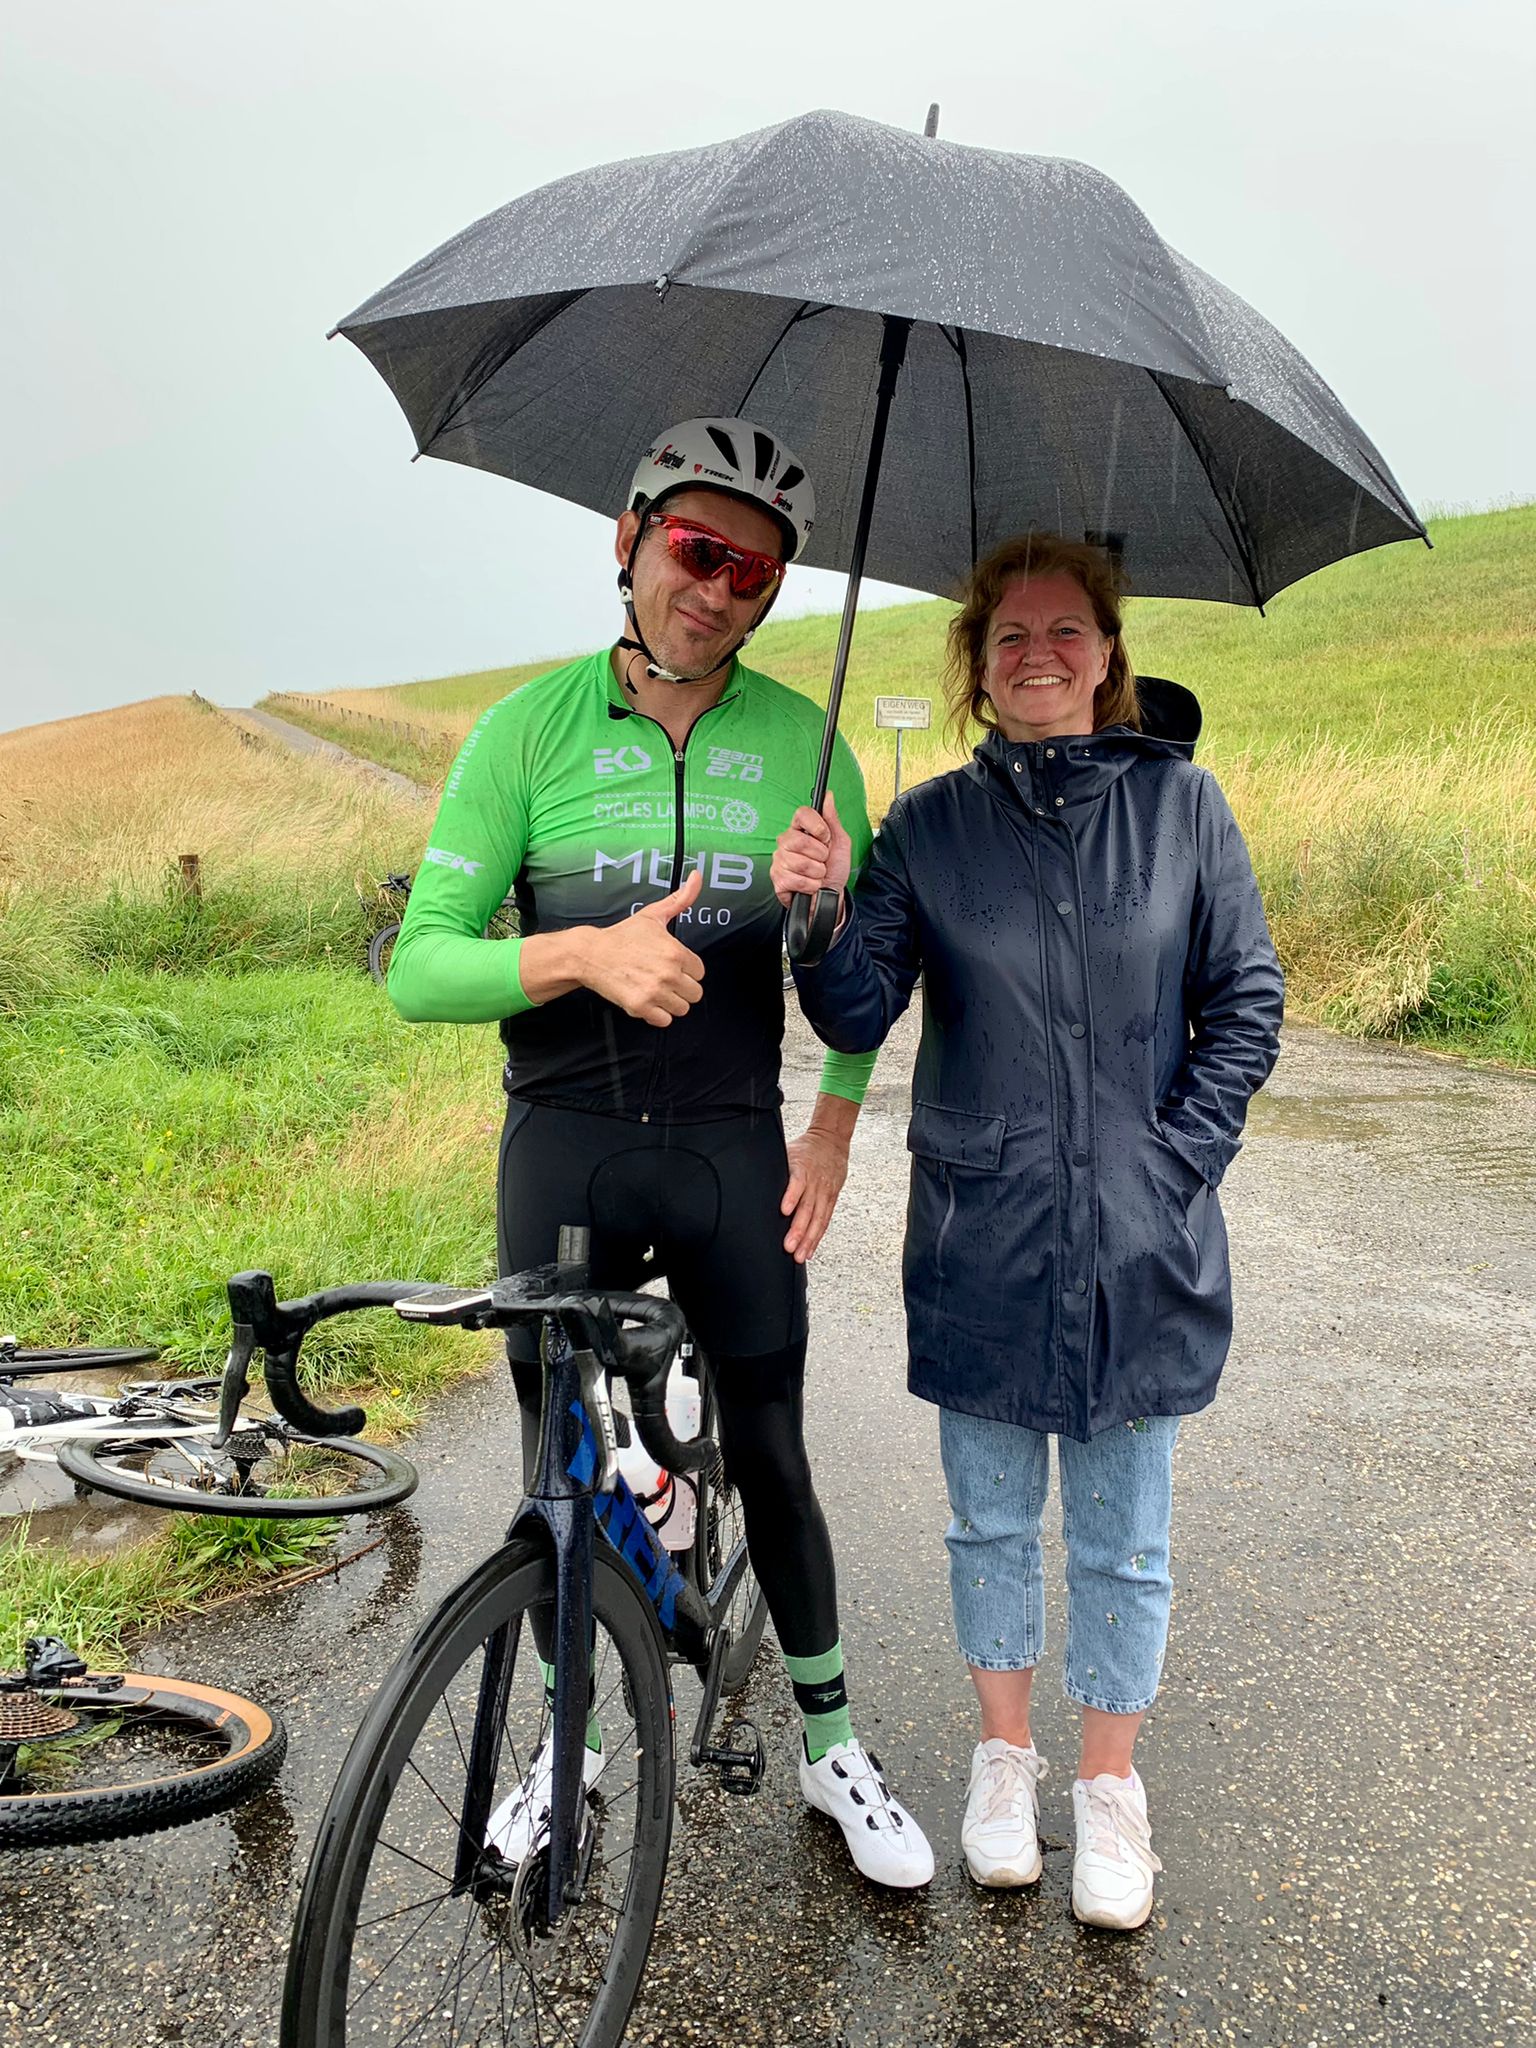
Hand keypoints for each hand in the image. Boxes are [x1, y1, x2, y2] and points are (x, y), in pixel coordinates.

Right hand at [580, 869, 705, 1026]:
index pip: (700, 972)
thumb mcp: (654, 915)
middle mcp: (668, 973)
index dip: (686, 969)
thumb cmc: (624, 935)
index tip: (672, 965)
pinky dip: (657, 1014)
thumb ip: (681, 899)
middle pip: (695, 993)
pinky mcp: (640, 1007)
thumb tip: (697, 876)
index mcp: (676, 952)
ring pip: (682, 1009)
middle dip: (681, 988)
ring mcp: (654, 992)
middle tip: (664, 979)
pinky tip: (647, 1000)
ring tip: (655, 989)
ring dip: (670, 1002)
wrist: (591, 954)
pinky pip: (664, 1021)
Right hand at [771, 790, 852, 908]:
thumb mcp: (840, 842)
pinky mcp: (778, 880)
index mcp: (800, 830)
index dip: (817, 826)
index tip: (826, 838)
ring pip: (799, 862)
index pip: (801, 813)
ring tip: (817, 874)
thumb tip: (828, 796)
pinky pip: (795, 879)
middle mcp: (786, 842)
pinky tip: (810, 885)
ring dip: (817, 872)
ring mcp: (779, 861)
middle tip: (822, 860)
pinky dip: (810, 885)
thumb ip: (832, 819)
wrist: (832, 895)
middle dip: (819, 854)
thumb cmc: (834, 869)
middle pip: (799, 840)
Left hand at [781, 1124, 849, 1263]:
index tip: (784, 1211)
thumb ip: (774, 1168)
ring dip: (809, 1239)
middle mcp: (815, 1183)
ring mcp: (825, 1193)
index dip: (792, 1196)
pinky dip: (817, 1237)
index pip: (797, 1183)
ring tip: (800, 1255)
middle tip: (789, 1246)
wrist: (832, 1140)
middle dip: (799, 1229)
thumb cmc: (806, 1148)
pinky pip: (825, 1221)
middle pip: (808, 1208)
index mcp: (802, 1168)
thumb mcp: (787, 1151)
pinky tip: (810, 1250)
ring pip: (818, 1219)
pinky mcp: (832, 1199)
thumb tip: (750, 1177)